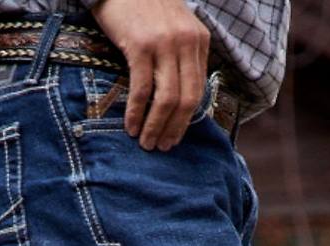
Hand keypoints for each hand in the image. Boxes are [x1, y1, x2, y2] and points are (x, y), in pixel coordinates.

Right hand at [91, 0, 209, 150]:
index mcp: (198, 40)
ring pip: (167, 99)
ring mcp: (164, 44)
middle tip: (161, 147)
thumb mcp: (174, 27)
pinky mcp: (141, 46)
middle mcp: (186, 43)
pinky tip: (131, 127)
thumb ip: (181, 55)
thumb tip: (178, 97)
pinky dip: (137, 113)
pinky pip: (142, 89)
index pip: (198, 90)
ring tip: (146, 143)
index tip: (174, 137)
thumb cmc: (144, 7)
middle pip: (187, 100)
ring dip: (155, 127)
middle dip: (174, 129)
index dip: (187, 120)